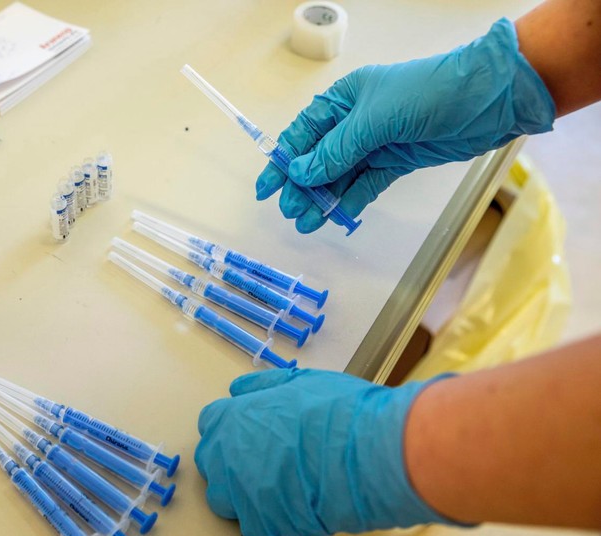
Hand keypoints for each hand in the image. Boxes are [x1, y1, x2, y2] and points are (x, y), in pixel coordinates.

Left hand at [195, 368, 456, 535]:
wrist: (366, 452)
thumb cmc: (338, 411)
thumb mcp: (298, 382)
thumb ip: (263, 387)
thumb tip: (238, 389)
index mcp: (232, 419)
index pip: (211, 423)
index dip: (233, 426)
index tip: (250, 430)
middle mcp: (227, 456)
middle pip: (211, 462)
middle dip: (230, 460)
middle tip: (265, 458)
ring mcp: (241, 493)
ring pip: (223, 499)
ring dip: (241, 493)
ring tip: (276, 486)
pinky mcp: (262, 524)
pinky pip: (253, 526)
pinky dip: (269, 519)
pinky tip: (293, 506)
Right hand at [256, 18, 554, 232]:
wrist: (487, 99)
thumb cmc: (429, 93)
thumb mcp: (375, 118)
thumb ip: (337, 150)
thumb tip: (301, 173)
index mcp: (344, 99)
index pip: (304, 133)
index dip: (283, 161)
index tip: (267, 188)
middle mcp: (355, 121)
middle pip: (318, 159)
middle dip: (301, 186)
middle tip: (290, 211)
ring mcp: (375, 143)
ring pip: (339, 176)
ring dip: (323, 198)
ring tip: (307, 222)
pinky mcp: (395, 162)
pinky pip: (365, 185)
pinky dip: (350, 201)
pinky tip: (335, 216)